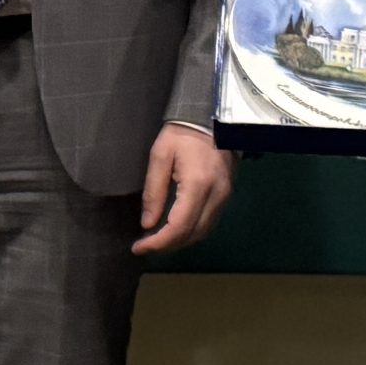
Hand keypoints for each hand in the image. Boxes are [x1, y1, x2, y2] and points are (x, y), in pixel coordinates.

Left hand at [133, 123, 234, 254]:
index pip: (178, 227)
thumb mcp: (160, 156)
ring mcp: (225, 196)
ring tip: (157, 240)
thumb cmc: (182, 133)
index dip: (158, 243)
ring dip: (180, 241)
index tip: (138, 247)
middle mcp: (216, 196)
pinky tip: (176, 228)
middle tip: (144, 245)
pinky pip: (209, 222)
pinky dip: (191, 231)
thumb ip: (154, 191)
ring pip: (203, 232)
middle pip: (192, 235)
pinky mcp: (227, 194)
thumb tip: (148, 224)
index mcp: (197, 185)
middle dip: (167, 245)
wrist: (210, 117)